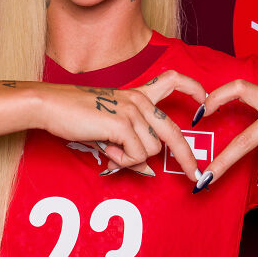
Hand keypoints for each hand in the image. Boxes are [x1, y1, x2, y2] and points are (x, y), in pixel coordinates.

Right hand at [34, 70, 206, 181]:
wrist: (52, 105)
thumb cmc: (77, 115)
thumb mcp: (110, 130)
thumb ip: (131, 146)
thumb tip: (146, 169)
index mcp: (139, 95)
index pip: (173, 80)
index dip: (193, 88)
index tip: (206, 101)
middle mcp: (140, 101)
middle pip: (174, 133)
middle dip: (187, 158)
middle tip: (195, 176)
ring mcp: (133, 111)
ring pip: (151, 150)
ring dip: (131, 159)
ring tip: (111, 150)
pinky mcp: (122, 123)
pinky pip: (135, 154)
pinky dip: (122, 160)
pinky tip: (106, 149)